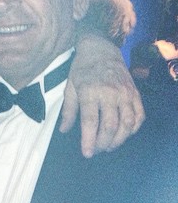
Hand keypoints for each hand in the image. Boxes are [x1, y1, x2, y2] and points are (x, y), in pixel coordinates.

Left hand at [60, 35, 144, 157]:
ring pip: (127, 124)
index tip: (87, 153)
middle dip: (103, 143)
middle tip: (97, 149)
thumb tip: (63, 130)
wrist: (101, 50)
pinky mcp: (135, 93)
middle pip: (110, 127)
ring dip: (119, 140)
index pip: (90, 122)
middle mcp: (109, 94)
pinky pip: (139, 116)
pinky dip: (133, 129)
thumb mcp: (69, 87)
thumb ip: (68, 111)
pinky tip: (124, 134)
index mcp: (90, 92)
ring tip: (109, 146)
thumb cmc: (82, 69)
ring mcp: (125, 94)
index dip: (89, 140)